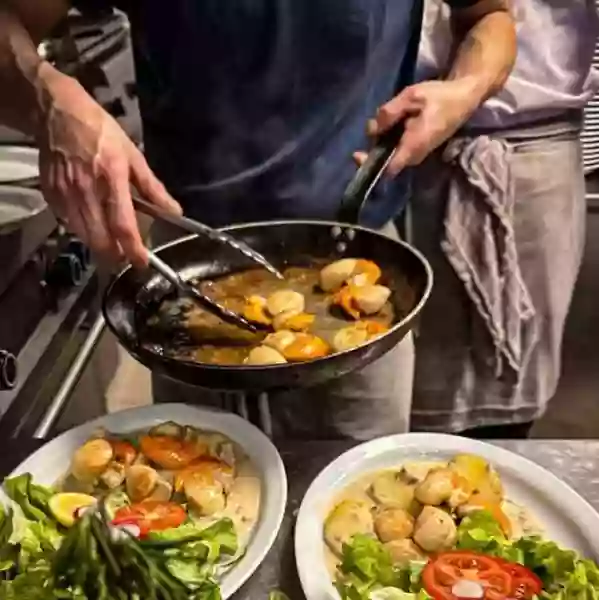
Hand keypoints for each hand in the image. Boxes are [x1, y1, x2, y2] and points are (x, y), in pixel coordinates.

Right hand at [36, 66, 180, 266]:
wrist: (59, 114)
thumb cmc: (101, 133)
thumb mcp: (133, 156)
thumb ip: (153, 188)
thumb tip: (175, 212)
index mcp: (112, 178)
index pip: (123, 225)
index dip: (133, 249)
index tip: (142, 262)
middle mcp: (87, 190)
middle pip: (100, 239)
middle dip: (116, 254)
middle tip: (127, 255)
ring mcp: (65, 194)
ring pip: (83, 236)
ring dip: (99, 245)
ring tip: (112, 243)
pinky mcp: (51, 195)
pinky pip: (68, 224)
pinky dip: (82, 231)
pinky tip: (92, 224)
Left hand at [354, 79, 480, 175]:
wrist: (464, 98)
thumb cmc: (440, 96)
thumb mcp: (412, 96)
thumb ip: (390, 112)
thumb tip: (373, 129)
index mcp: (414, 145)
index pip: (389, 168)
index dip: (371, 165)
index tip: (358, 154)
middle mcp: (415, 155)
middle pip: (385, 161)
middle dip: (374, 145)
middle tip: (377, 122)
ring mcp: (416, 153)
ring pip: (390, 153)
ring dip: (382, 139)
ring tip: (393, 115)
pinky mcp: (416, 148)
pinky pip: (396, 148)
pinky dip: (389, 137)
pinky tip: (396, 119)